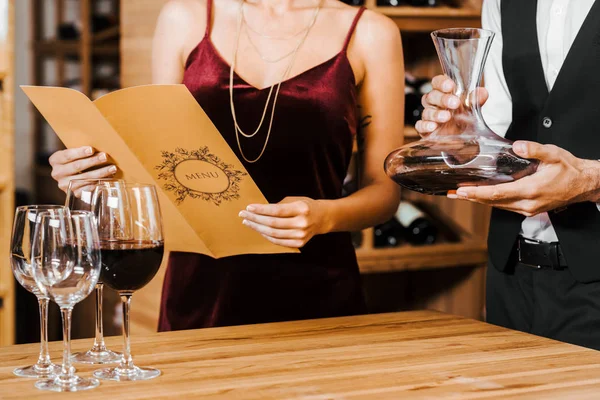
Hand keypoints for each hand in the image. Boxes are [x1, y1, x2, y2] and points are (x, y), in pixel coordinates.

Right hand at [49, 146, 116, 191]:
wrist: (72, 177)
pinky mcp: (74, 193)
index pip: (67, 155)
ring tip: (112, 168)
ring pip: (85, 178)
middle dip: (93, 161)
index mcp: (55, 160)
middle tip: (105, 157)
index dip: (80, 152)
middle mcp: (57, 173)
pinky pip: (88, 188)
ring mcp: (64, 185)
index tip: (92, 149)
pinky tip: (109, 178)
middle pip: (77, 166)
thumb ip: (82, 151)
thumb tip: (100, 146)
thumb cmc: (76, 160)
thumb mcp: (74, 154)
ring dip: (101, 173)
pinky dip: (99, 182)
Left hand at [239, 197, 330, 247]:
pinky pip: (278, 241)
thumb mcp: (295, 200)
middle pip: (273, 223)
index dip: (261, 210)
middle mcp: (302, 223)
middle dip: (255, 219)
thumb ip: (279, 206)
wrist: (322, 218)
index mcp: (301, 209)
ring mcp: (301, 235)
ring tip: (247, 222)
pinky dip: (266, 235)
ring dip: (258, 228)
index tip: (249, 207)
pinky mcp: (299, 243)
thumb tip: (259, 211)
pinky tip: (258, 229)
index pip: (277, 211)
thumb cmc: (305, 206)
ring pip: (273, 234)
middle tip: (243, 214)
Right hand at [415, 75, 488, 136]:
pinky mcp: (425, 129)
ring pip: (427, 111)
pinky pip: (420, 125)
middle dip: (442, 99)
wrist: (460, 139)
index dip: (441, 82)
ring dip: (436, 113)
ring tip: (446, 117)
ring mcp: (429, 116)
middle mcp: (434, 103)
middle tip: (454, 103)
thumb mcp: (472, 109)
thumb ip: (476, 100)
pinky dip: (425, 125)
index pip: (437, 82)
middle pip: (431, 96)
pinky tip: (433, 127)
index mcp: (444, 93)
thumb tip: (482, 92)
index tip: (450, 86)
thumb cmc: (462, 119)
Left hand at [448, 141, 599, 216]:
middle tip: (452, 193)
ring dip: (479, 200)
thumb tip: (518, 146)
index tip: (461, 191)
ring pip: (498, 206)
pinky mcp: (529, 210)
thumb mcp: (554, 154)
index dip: (477, 193)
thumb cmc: (569, 169)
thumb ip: (534, 150)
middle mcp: (526, 203)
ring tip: (461, 194)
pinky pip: (505, 206)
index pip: (497, 194)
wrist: (585, 184)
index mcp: (530, 190)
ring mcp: (527, 209)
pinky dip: (491, 201)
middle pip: (493, 202)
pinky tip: (481, 196)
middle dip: (471, 198)